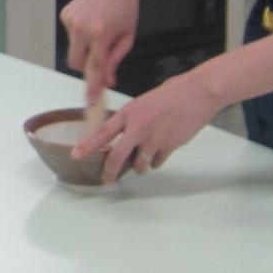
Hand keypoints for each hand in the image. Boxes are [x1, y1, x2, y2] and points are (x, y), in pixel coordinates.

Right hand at [60, 0, 141, 108]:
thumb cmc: (125, 7)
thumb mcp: (127, 37)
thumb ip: (115, 61)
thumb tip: (107, 82)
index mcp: (101, 35)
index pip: (94, 68)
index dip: (92, 87)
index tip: (90, 101)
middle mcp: (82, 28)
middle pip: (77, 63)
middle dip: (87, 65)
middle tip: (100, 56)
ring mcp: (71, 21)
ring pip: (73, 50)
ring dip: (84, 48)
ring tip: (99, 31)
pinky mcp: (65, 15)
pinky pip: (70, 36)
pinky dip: (80, 35)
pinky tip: (91, 22)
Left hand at [73, 71, 221, 184]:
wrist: (197, 93)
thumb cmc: (172, 94)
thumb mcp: (144, 102)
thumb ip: (133, 120)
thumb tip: (126, 136)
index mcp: (128, 113)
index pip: (102, 132)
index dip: (88, 146)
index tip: (76, 155)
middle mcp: (137, 127)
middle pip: (117, 157)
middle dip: (110, 171)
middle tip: (107, 179)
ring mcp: (153, 138)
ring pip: (139, 164)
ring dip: (140, 165)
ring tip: (146, 156)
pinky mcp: (168, 146)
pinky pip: (157, 162)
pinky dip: (156, 160)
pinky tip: (162, 150)